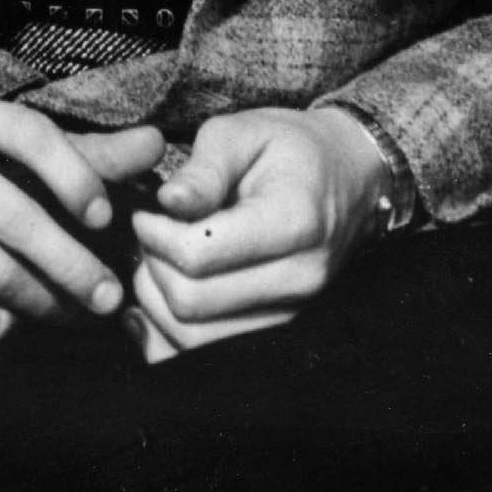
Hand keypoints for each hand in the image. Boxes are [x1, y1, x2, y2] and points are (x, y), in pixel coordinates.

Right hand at [0, 90, 166, 339]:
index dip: (72, 174)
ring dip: (41, 300)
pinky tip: (14, 322)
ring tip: (72, 315)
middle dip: (70, 261)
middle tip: (108, 295)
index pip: (25, 132)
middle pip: (11, 212)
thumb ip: (80, 153)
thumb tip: (156, 144)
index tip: (106, 216)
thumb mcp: (0, 150)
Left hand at [122, 106, 388, 361]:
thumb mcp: (243, 132)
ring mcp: (292, 313)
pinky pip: (208, 359)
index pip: (198, 254)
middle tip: (147, 236)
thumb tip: (168, 202)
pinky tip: (161, 298)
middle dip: (151, 267)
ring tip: (157, 260)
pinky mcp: (278, 332)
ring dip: (157, 302)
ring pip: (195, 342)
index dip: (154, 234)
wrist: (345, 179)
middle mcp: (298, 279)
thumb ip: (204, 169)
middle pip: (192, 303)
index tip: (146, 212)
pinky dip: (171, 335)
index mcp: (293, 222)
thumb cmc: (287, 149)